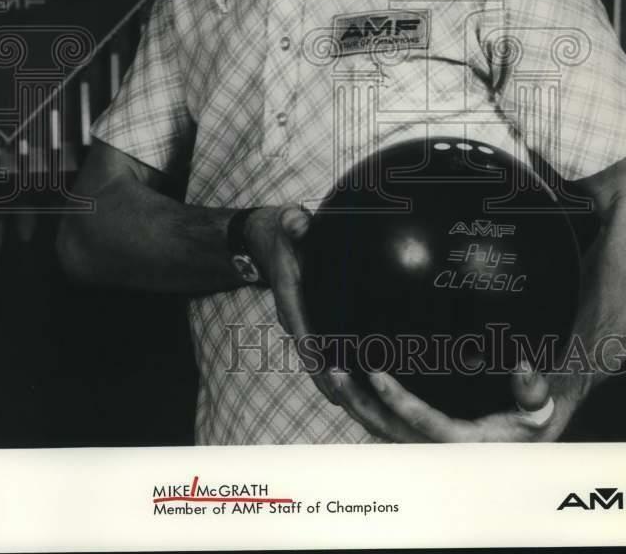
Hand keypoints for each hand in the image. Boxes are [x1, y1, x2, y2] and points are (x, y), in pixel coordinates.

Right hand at [244, 205, 341, 406]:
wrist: (264, 239)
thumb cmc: (282, 230)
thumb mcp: (285, 221)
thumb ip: (292, 223)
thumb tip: (298, 222)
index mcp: (289, 295)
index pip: (304, 331)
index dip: (318, 356)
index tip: (334, 378)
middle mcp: (294, 314)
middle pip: (311, 355)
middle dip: (330, 380)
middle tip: (354, 404)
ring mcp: (301, 320)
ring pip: (317, 357)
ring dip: (334, 380)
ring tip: (361, 403)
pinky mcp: (310, 320)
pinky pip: (323, 348)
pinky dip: (336, 366)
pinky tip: (359, 381)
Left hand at [325, 365, 576, 442]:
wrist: (532, 436)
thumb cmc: (534, 419)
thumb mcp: (541, 407)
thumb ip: (532, 389)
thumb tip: (521, 365)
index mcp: (466, 443)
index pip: (423, 422)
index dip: (397, 399)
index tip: (376, 373)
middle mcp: (441, 450)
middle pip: (389, 430)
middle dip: (360, 402)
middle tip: (337, 371)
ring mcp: (426, 445)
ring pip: (381, 430)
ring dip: (355, 404)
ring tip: (333, 373)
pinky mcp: (420, 436)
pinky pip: (385, 426)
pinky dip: (365, 407)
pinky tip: (348, 384)